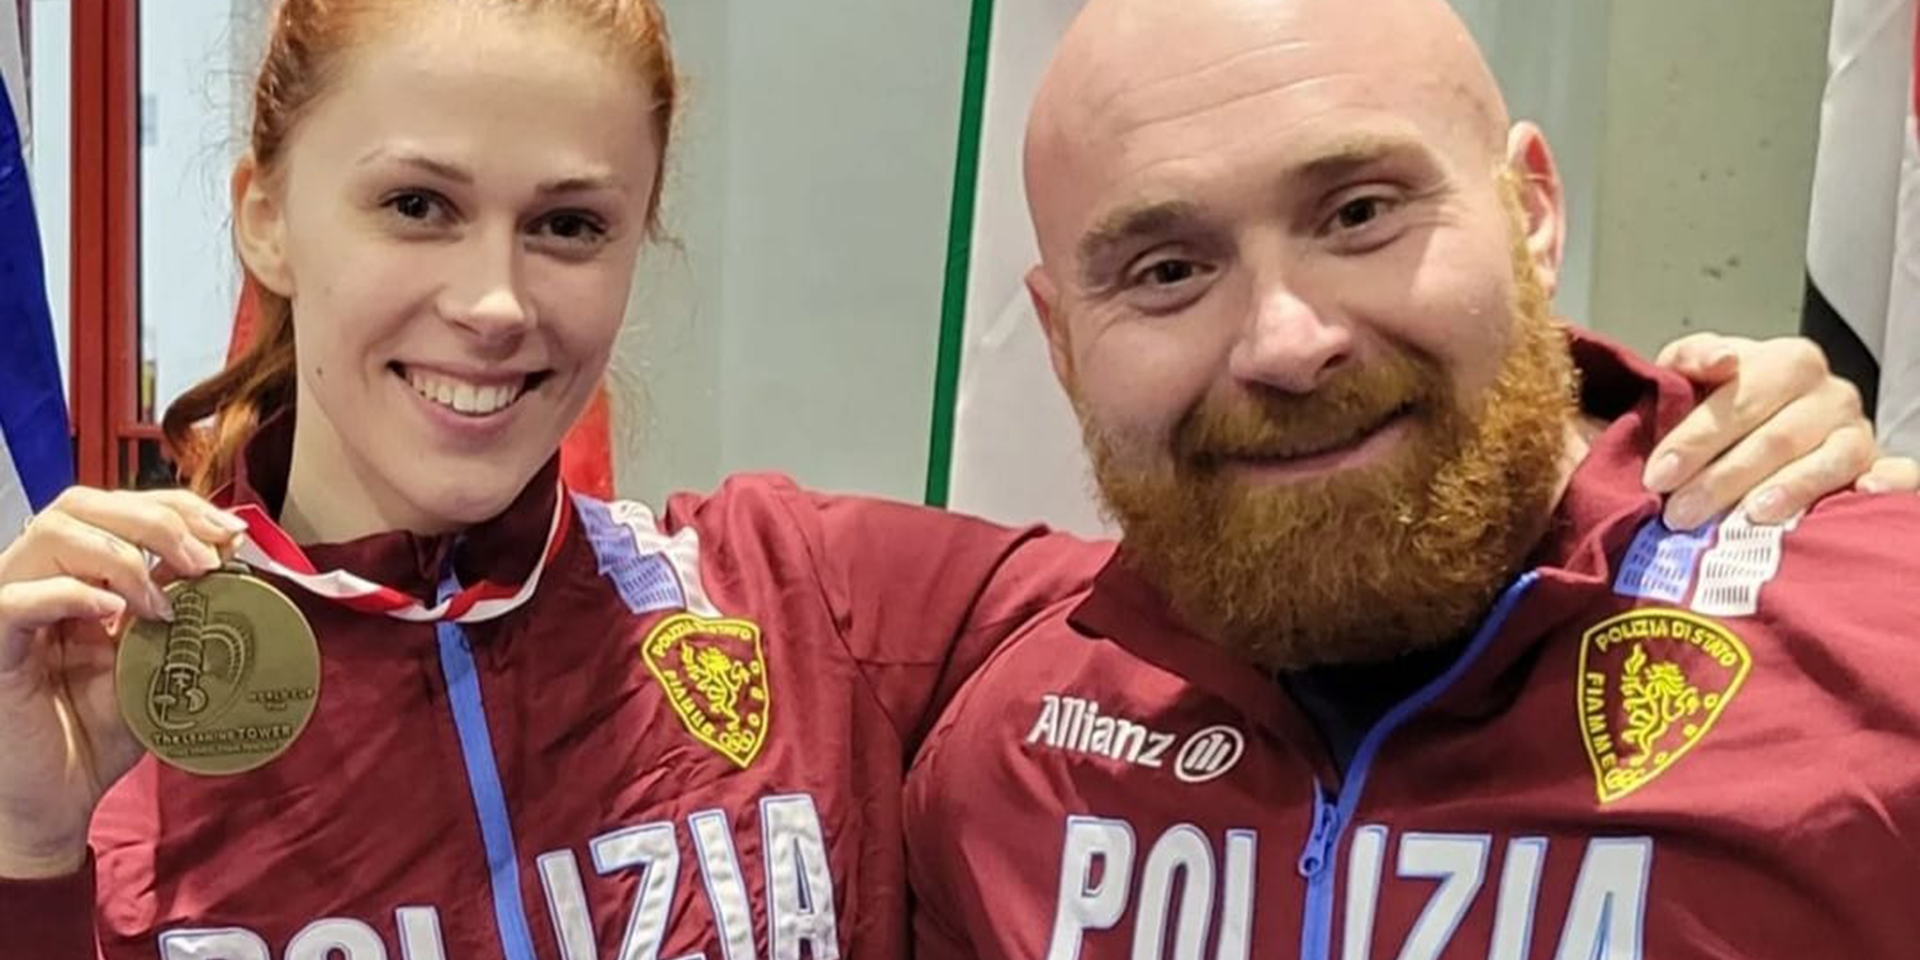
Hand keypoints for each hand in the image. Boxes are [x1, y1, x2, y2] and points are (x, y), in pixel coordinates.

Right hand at [0, 487, 245, 878]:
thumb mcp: (154, 662)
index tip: (231, 533)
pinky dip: (72, 595)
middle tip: (207, 563)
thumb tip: (228, 558)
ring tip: (164, 603)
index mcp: (75, 574)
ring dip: (122, 557)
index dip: (175, 507)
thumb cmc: (98, 733)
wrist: (56, 800)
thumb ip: (180, 610)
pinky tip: (116, 616)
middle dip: (157, 521)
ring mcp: (9, 606)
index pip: (116, 506)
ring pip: (51, 533)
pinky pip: (16, 600)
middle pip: (83, 504)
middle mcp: (36, 578)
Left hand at [1646, 333, 1907, 528]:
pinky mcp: (1878, 465)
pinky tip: (1862, 495)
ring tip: (1746, 520)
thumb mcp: (1694, 371)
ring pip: (1827, 461)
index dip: (1694, 439)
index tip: (1657, 476)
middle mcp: (1830, 393)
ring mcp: (1857, 431)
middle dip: (1722, 479)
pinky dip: (1886, 485)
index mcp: (1786, 361)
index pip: (1739, 400)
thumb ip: (1691, 359)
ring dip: (1787, 491)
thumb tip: (1723, 360)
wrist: (1768, 421)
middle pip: (1776, 437)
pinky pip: (1895, 474)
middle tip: (1680, 514)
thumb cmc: (1723, 402)